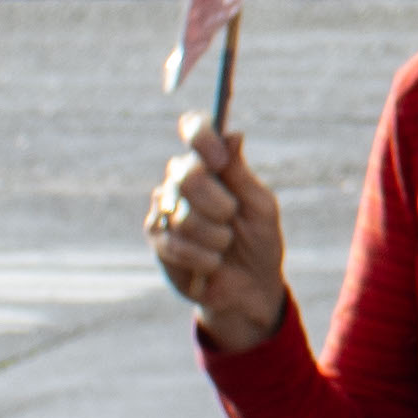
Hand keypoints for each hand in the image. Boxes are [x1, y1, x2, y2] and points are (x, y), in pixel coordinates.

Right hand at [148, 117, 290, 353]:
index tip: (219, 159)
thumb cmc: (259, 242)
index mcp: (212, 165)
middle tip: (232, 217)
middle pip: (186, 175)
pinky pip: (175, 243)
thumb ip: (240, 174)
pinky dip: (204, 257)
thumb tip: (233, 135)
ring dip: (215, 236)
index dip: (201, 136)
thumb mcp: (260, 207)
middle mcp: (183, 181)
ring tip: (225, 245)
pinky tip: (213, 263)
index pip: (195, 130)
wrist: (249, 287)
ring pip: (183, 214)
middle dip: (219, 203)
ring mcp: (165, 209)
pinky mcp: (157, 239)